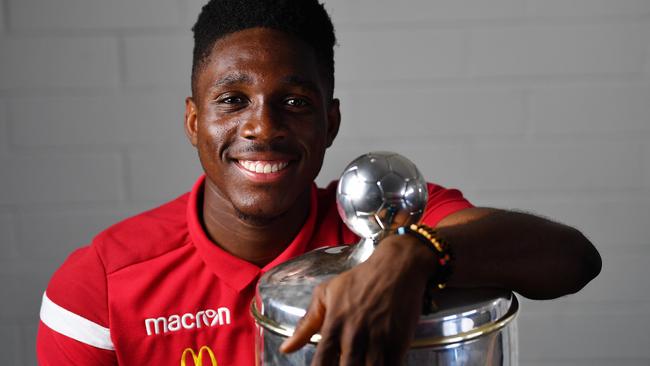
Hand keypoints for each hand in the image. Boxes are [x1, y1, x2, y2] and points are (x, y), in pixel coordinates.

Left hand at [279, 234, 435, 364]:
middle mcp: (354, 336)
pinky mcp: (398, 344)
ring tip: (359, 363)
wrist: (397, 267)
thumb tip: (287, 348)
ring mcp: (377, 342)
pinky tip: (376, 363)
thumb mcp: (326, 293)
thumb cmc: (360, 279)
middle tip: (343, 363)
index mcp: (334, 325)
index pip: (321, 362)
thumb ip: (306, 323)